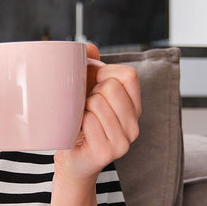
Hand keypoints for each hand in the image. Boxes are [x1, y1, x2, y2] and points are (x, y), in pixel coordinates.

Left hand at [54, 43, 141, 182]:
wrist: (71, 158)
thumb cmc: (78, 121)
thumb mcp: (85, 90)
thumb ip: (89, 66)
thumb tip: (88, 47)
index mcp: (134, 106)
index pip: (128, 74)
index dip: (103, 73)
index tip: (92, 86)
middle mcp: (135, 124)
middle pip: (111, 87)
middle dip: (89, 92)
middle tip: (84, 109)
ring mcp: (124, 141)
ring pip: (97, 103)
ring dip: (81, 109)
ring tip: (81, 122)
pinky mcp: (108, 153)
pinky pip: (87, 122)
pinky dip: (76, 124)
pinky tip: (78, 134)